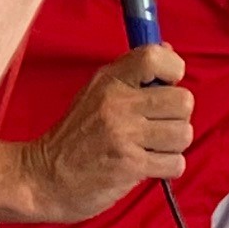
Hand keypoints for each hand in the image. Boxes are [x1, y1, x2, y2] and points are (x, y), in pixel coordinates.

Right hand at [21, 45, 193, 220]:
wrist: (45, 177)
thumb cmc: (74, 135)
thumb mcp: (96, 91)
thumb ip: (133, 71)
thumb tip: (168, 51)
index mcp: (111, 81)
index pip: (156, 57)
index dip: (173, 70)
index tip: (165, 85)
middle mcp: (118, 104)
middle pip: (183, 100)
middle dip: (178, 116)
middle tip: (159, 124)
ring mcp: (124, 135)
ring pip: (183, 133)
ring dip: (174, 145)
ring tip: (152, 147)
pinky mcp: (130, 166)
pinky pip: (176, 163)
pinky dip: (168, 167)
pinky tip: (149, 165)